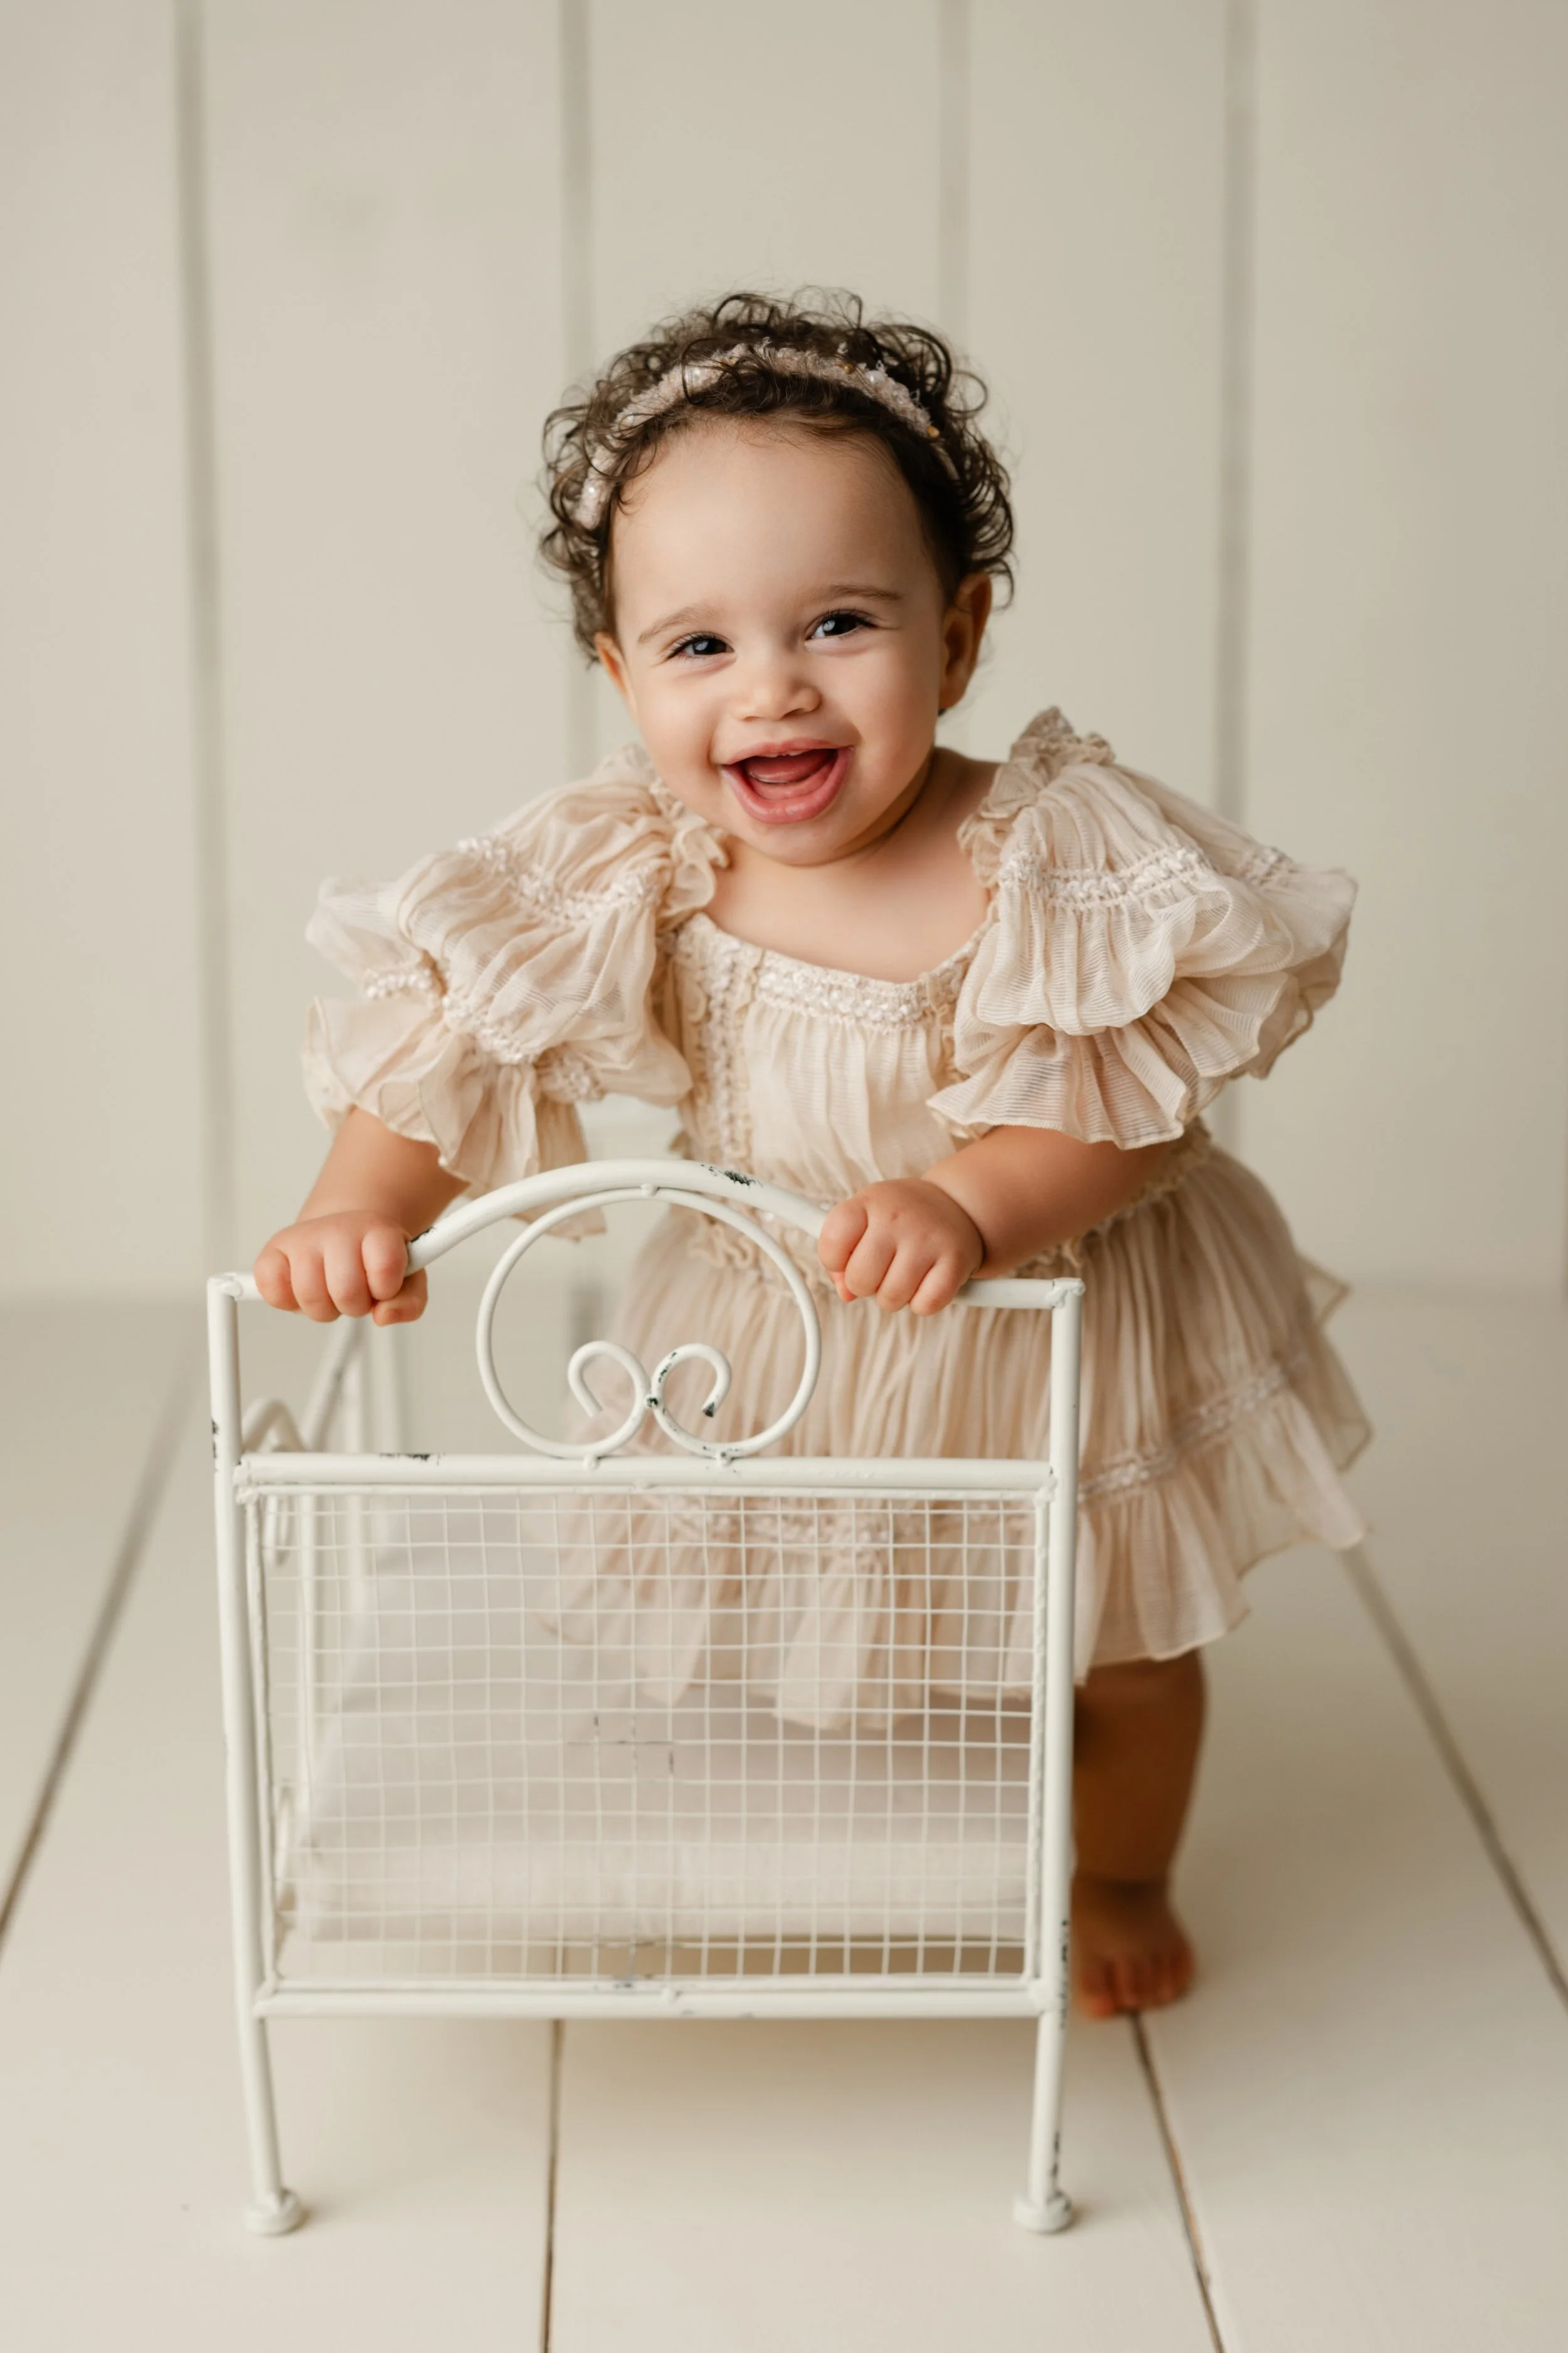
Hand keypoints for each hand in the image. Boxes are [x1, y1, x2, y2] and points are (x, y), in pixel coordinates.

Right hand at [254, 1210, 427, 1326]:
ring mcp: (301, 1238)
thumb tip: (384, 1315)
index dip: (386, 1290)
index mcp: (377, 1230)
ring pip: (311, 1298)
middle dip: (354, 1305)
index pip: (385, 1270)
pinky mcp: (271, 1254)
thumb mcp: (407, 1280)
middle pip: (346, 1292)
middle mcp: (338, 1227)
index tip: (384, 1284)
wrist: (344, 1233)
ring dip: (324, 1308)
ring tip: (330, 1290)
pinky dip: (288, 1303)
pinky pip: (274, 1293)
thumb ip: (409, 1303)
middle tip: (355, 1291)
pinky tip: (303, 1288)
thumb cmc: (373, 1260)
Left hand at [817, 1179, 983, 1315]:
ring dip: (892, 1296)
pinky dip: (922, 1303)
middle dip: (864, 1284)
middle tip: (880, 1268)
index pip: (831, 1242)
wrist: (958, 1206)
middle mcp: (897, 1217)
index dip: (834, 1260)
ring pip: (890, 1298)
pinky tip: (925, 1281)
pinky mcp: (955, 1262)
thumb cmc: (901, 1218)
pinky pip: (925, 1306)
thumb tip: (845, 1292)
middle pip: (859, 1280)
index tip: (848, 1257)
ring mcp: (928, 1240)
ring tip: (903, 1274)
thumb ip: (842, 1254)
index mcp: (870, 1202)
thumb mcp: (865, 1218)